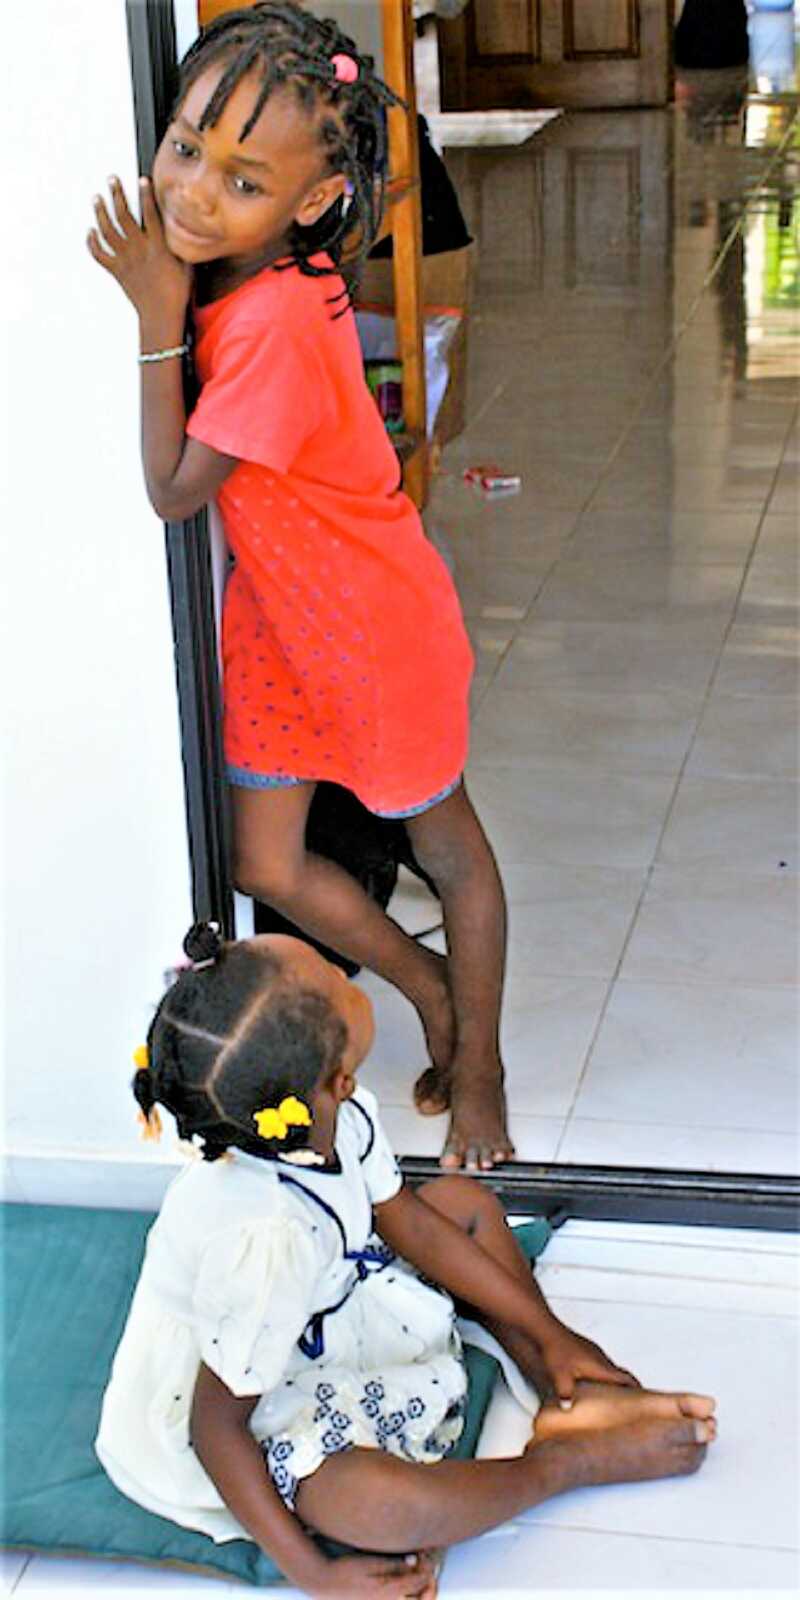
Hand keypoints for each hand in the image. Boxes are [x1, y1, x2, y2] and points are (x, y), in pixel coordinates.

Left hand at [87, 175, 191, 326]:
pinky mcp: (117, 271)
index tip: (141, 180)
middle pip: (123, 216)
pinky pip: (99, 254)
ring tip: (97, 199)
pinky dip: (92, 242)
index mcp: (157, 246)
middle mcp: (139, 250)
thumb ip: (181, 245)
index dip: (145, 194)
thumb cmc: (176, 293)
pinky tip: (90, 232)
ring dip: (100, 213)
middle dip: (116, 195)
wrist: (161, 315)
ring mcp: (125, 260)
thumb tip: (183, 228)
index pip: (150, 214)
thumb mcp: (187, 265)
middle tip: (112, 181)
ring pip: (107, 231)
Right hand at [310, 1550, 438, 1598]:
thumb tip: (415, 1562)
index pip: (418, 1583)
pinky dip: (405, 1596)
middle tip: (428, 1572)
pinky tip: (401, 1585)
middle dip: (427, 1588)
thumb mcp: (370, 1563)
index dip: (427, 1570)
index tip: (427, 1557)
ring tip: (416, 1578)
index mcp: (389, 1592)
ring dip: (418, 1594)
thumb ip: (393, 1564)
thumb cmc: (346, 1570)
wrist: (324, 1584)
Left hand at [538, 1320, 639, 1406]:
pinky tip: (590, 1378)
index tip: (645, 1397)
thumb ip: (566, 1395)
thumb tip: (568, 1408)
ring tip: (610, 1392)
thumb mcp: (561, 1377)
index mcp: (600, 1366)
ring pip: (609, 1366)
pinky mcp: (585, 1348)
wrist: (547, 1330)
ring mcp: (593, 1351)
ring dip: (614, 1378)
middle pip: (620, 1373)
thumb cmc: (556, 1350)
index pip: (626, 1378)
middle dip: (627, 1386)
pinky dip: (602, 1372)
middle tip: (629, 1399)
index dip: (636, 1388)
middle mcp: (600, 1357)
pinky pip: (599, 1361)